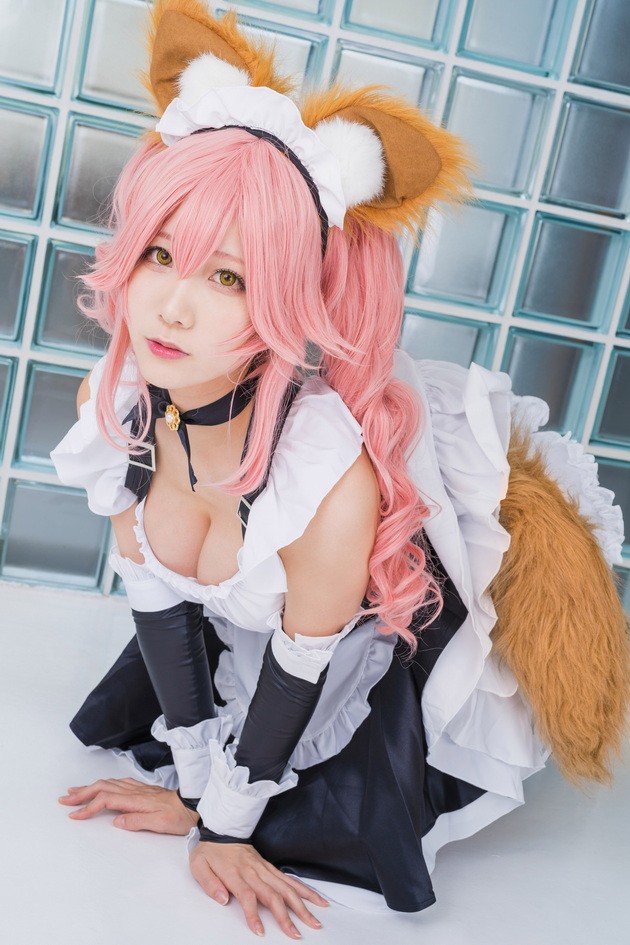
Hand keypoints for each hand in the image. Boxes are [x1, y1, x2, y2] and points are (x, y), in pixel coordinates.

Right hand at [58, 777, 198, 834]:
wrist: (195, 805)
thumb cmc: (179, 816)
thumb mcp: (159, 823)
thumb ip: (137, 821)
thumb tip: (116, 820)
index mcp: (136, 799)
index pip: (105, 799)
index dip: (88, 807)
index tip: (74, 815)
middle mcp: (135, 791)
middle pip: (102, 787)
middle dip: (82, 792)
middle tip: (64, 799)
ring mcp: (138, 789)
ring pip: (108, 783)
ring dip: (90, 787)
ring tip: (75, 791)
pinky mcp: (142, 790)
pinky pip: (117, 783)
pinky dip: (103, 785)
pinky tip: (101, 786)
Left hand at [190, 841, 328, 937]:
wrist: (222, 828)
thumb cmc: (210, 851)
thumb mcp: (199, 866)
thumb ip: (210, 884)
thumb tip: (223, 899)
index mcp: (235, 873)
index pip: (247, 895)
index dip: (253, 914)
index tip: (260, 931)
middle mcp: (253, 871)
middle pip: (273, 894)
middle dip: (286, 916)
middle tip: (296, 934)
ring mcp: (264, 868)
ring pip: (286, 887)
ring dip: (301, 905)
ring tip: (314, 921)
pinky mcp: (269, 867)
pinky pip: (289, 879)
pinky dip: (304, 890)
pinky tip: (316, 899)